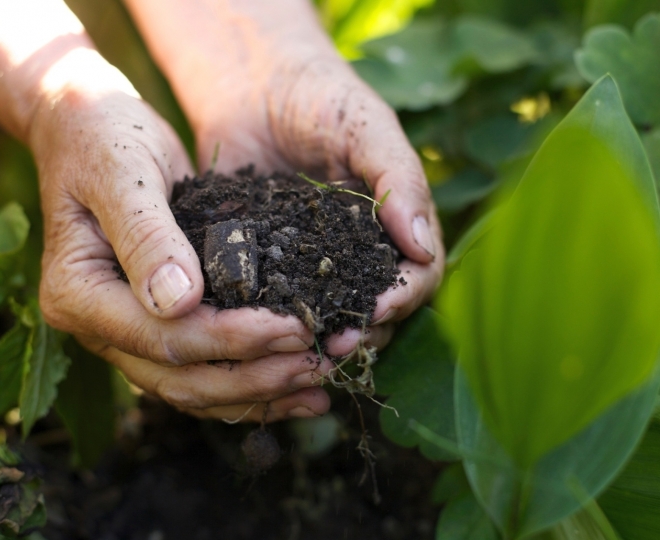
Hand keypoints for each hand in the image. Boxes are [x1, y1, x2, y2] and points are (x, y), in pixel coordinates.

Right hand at [30, 50, 332, 422]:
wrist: (89, 128)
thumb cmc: (103, 138)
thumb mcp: (124, 173)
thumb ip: (146, 235)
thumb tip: (179, 301)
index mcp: (77, 293)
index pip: (162, 336)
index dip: (232, 339)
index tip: (295, 328)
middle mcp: (97, 326)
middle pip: (179, 377)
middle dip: (254, 377)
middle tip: (318, 366)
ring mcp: (124, 332)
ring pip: (192, 387)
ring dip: (257, 393)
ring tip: (318, 387)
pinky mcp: (155, 325)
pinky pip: (200, 370)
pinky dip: (247, 383)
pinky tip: (295, 386)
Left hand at [126, 1, 444, 359]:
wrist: (252, 85)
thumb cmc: (321, 97)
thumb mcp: (366, 128)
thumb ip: (398, 180)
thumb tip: (423, 248)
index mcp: (395, 225)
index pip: (418, 276)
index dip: (403, 299)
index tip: (376, 310)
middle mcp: (359, 252)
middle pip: (377, 308)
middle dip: (361, 330)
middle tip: (333, 345)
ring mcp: (313, 261)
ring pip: (329, 314)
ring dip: (320, 337)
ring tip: (300, 350)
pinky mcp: (268, 263)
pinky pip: (277, 299)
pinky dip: (274, 320)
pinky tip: (259, 332)